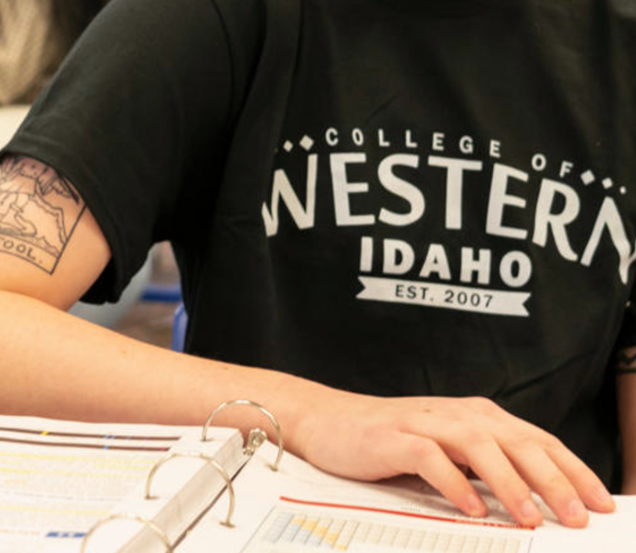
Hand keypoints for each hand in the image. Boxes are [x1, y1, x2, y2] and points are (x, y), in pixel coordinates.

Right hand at [293, 389, 613, 527]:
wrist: (327, 421)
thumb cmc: (392, 442)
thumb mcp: (449, 453)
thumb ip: (488, 469)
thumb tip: (544, 507)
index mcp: (476, 416)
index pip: (536, 440)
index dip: (573, 470)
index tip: (603, 505)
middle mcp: (456, 413)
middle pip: (515, 441)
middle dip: (552, 479)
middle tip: (578, 518)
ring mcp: (424, 422)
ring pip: (478, 444)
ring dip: (508, 481)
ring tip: (529, 518)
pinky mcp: (392, 436)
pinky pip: (429, 456)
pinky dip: (454, 481)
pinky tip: (470, 507)